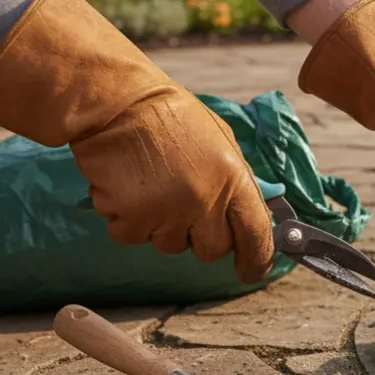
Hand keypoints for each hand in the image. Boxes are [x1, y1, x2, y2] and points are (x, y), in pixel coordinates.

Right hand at [0, 0, 275, 282]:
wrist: (117, 103)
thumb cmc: (169, 118)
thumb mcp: (220, 142)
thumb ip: (236, 181)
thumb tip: (251, 215)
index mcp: (234, 178)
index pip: (257, 233)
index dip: (257, 259)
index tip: (252, 271)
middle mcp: (205, 200)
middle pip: (213, 250)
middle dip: (200, 238)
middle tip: (183, 209)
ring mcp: (169, 211)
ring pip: (170, 245)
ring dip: (159, 225)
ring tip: (150, 185)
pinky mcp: (132, 216)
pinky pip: (131, 236)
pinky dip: (125, 218)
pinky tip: (125, 186)